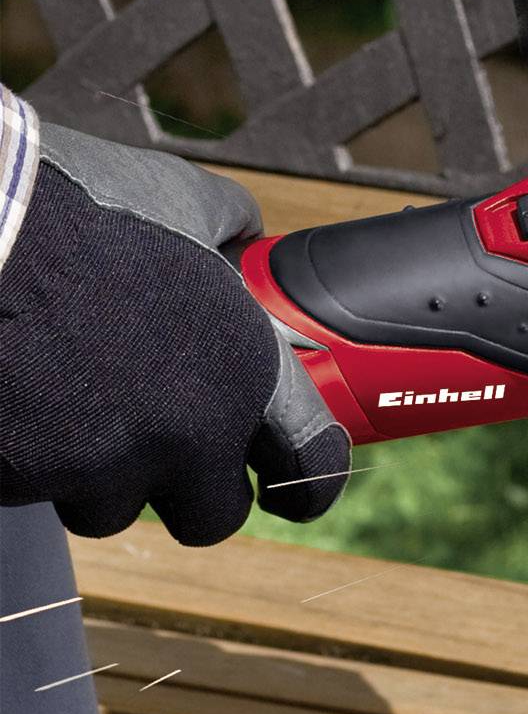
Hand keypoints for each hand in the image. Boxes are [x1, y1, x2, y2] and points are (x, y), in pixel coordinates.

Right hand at [0, 124, 349, 544]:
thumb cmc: (73, 204)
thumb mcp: (181, 196)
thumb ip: (227, 228)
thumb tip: (245, 237)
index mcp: (243, 369)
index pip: (310, 465)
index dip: (308, 484)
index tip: (293, 490)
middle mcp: (185, 432)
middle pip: (210, 517)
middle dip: (188, 490)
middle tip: (164, 447)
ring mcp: (98, 465)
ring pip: (107, 508)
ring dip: (95, 473)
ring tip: (66, 395)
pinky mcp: (18, 480)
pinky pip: (32, 491)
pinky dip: (27, 459)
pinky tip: (16, 396)